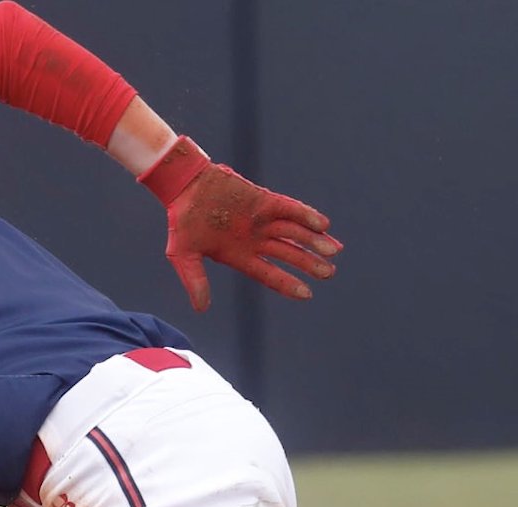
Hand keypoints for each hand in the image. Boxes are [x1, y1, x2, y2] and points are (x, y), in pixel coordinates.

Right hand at [140, 136, 342, 311]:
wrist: (184, 187)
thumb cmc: (182, 221)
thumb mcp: (183, 255)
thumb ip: (194, 280)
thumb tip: (201, 309)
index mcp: (239, 255)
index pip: (269, 273)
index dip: (287, 283)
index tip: (307, 294)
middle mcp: (255, 239)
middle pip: (288, 253)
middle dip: (309, 263)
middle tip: (329, 273)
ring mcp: (262, 219)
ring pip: (294, 232)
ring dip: (313, 241)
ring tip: (334, 251)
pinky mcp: (265, 200)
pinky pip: (290, 209)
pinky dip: (306, 216)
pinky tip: (323, 225)